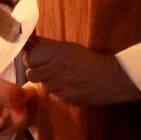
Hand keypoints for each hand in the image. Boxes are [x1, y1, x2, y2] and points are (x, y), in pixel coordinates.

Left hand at [24, 39, 138, 105]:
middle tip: (46, 69)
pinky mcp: (64, 98)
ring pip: (42, 84)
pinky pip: (53, 94)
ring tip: (61, 77)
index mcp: (57, 53)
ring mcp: (59, 85)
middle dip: (36, 71)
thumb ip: (48, 45)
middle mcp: (56, 69)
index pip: (30, 57)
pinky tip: (69, 86)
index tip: (36, 58)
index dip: (32, 58)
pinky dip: (58, 91)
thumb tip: (30, 40)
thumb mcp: (69, 47)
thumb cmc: (89, 60)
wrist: (110, 78)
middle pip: (31, 72)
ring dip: (47, 81)